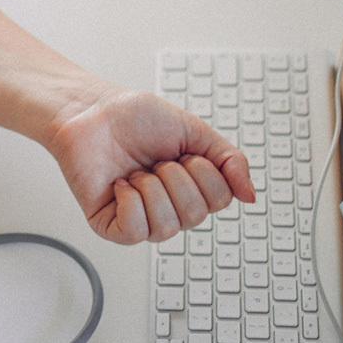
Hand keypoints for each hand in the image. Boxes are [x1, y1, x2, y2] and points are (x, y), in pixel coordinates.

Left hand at [45, 86, 255, 243]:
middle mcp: (168, 207)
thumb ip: (229, 161)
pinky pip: (135, 231)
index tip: (183, 153)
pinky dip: (131, 202)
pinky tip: (121, 185)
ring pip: (167, 227)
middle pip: (195, 216)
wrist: (91, 110)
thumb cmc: (134, 118)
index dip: (204, 172)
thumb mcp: (194, 131)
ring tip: (137, 171)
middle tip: (156, 160)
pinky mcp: (111, 226)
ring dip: (153, 189)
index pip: (220, 201)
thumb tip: (251, 195)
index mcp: (190, 188)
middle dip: (176, 178)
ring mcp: (140, 219)